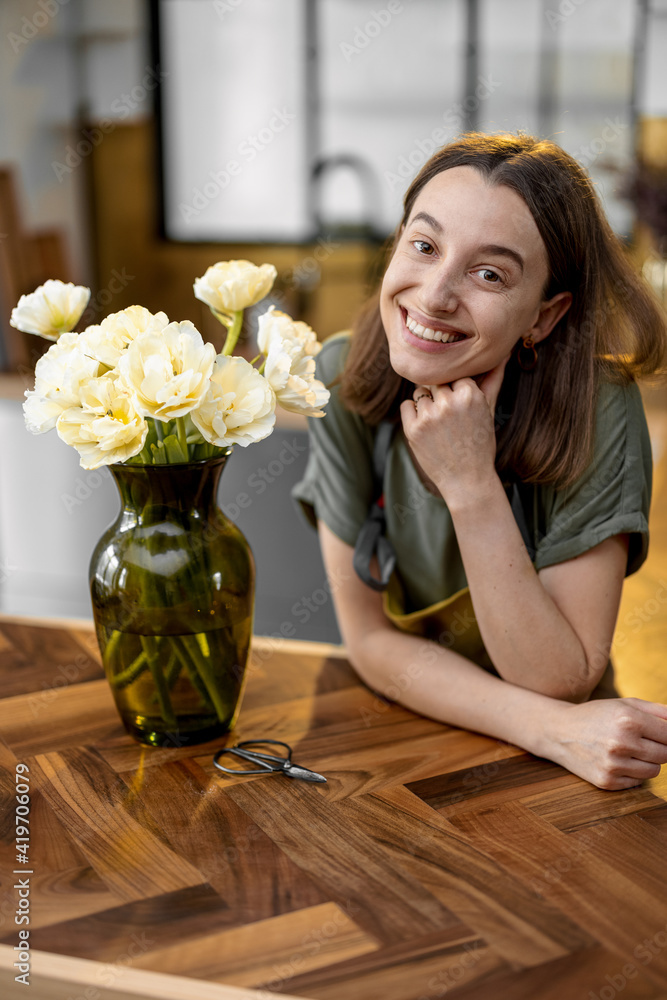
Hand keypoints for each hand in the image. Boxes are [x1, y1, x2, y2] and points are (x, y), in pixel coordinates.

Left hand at [399, 355, 509, 503]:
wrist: (467, 479)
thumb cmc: (481, 443)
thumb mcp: (490, 409)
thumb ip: (494, 377)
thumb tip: (503, 352)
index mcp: (469, 394)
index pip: (455, 374)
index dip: (456, 388)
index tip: (461, 405)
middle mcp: (448, 403)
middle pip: (436, 381)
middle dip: (441, 394)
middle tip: (450, 417)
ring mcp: (429, 416)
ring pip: (421, 392)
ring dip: (427, 404)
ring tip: (441, 426)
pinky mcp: (412, 429)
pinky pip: (406, 405)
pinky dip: (413, 414)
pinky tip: (428, 429)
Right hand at [546, 697, 666, 789]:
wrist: (559, 732)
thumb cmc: (596, 715)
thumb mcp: (626, 704)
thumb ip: (659, 712)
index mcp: (628, 719)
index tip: (660, 734)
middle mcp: (621, 742)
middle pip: (666, 755)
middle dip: (660, 748)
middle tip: (642, 740)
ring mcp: (613, 764)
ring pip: (654, 771)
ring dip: (647, 762)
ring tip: (629, 750)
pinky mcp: (607, 781)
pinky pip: (638, 782)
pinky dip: (633, 773)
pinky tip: (617, 760)